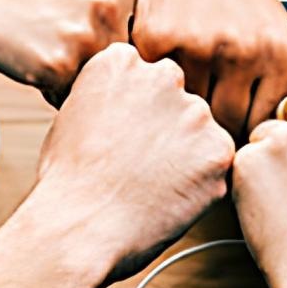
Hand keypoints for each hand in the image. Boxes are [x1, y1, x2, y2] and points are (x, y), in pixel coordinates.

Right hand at [0, 0, 136, 104]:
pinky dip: (53, 91)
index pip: (140, 42)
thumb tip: (152, 82)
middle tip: (61, 42)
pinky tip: (37, 62)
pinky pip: (71, 98)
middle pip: (122, 67)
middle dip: (94, 66)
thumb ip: (125, 24)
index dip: (108, 45)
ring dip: (75, 81)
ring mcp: (85, 36)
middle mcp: (110, 7)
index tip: (82, 29)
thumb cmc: (39, 3)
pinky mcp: (59, 64)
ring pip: (99, 85)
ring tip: (50, 52)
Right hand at [32, 43, 235, 281]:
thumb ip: (110, 96)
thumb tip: (131, 104)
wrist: (80, 226)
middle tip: (139, 165)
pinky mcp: (218, 151)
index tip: (122, 136)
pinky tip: (167, 197)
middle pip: (177, 101)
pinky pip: (216, 164)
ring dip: (185, 155)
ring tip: (150, 185)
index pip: (145, 78)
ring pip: (200, 132)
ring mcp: (195, 113)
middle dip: (165, 129)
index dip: (135, 113)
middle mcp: (163, 76)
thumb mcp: (73, 114)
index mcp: (122, 61)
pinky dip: (200, 183)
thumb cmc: (68, 181)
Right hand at [132, 0, 286, 140]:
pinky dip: (156, 90)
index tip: (233, 139)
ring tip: (178, 113)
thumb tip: (265, 144)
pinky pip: (156, 88)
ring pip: (188, 111)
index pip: (262, 125)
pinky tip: (159, 84)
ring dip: (182, 114)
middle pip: (226, 126)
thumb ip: (275, 86)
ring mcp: (197, 46)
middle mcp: (242, 52)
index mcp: (279, 54)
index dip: (246, 138)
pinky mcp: (156, 40)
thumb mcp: (275, 34)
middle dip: (214, 132)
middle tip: (201, 133)